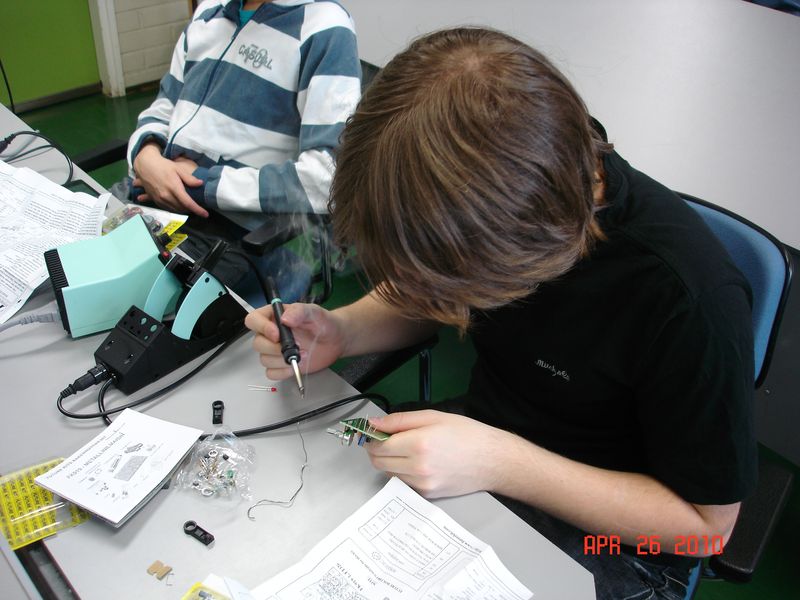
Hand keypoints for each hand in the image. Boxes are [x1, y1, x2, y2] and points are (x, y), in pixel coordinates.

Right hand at [132, 144, 207, 216]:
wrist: (145, 165)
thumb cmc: (163, 165)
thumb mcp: (178, 169)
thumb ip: (189, 178)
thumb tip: (200, 184)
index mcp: (174, 188)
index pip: (188, 203)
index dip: (198, 210)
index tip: (206, 214)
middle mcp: (166, 196)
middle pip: (182, 208)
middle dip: (191, 210)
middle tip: (198, 207)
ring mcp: (159, 199)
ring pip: (175, 210)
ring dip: (183, 210)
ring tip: (189, 207)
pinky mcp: (155, 200)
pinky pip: (167, 208)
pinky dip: (175, 209)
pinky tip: (179, 205)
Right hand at [245, 302, 345, 380]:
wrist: (335, 340)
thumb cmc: (323, 323)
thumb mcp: (313, 312)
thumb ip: (299, 311)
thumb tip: (284, 319)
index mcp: (273, 317)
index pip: (253, 320)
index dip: (261, 327)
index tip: (276, 334)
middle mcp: (270, 334)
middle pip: (257, 343)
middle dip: (275, 348)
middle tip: (296, 346)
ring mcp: (275, 351)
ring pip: (264, 360)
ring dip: (282, 360)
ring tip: (302, 354)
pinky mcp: (281, 365)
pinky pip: (271, 373)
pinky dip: (282, 372)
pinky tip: (295, 366)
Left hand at [365, 410, 506, 497]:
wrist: (492, 460)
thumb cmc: (466, 434)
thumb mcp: (433, 417)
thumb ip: (399, 420)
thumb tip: (373, 423)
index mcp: (418, 444)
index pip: (378, 445)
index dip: (372, 438)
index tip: (374, 432)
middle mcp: (417, 467)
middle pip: (378, 462)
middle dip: (377, 450)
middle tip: (387, 439)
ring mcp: (422, 484)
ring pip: (388, 474)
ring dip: (389, 462)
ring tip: (406, 450)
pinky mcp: (426, 495)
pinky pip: (402, 483)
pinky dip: (401, 472)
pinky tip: (416, 462)